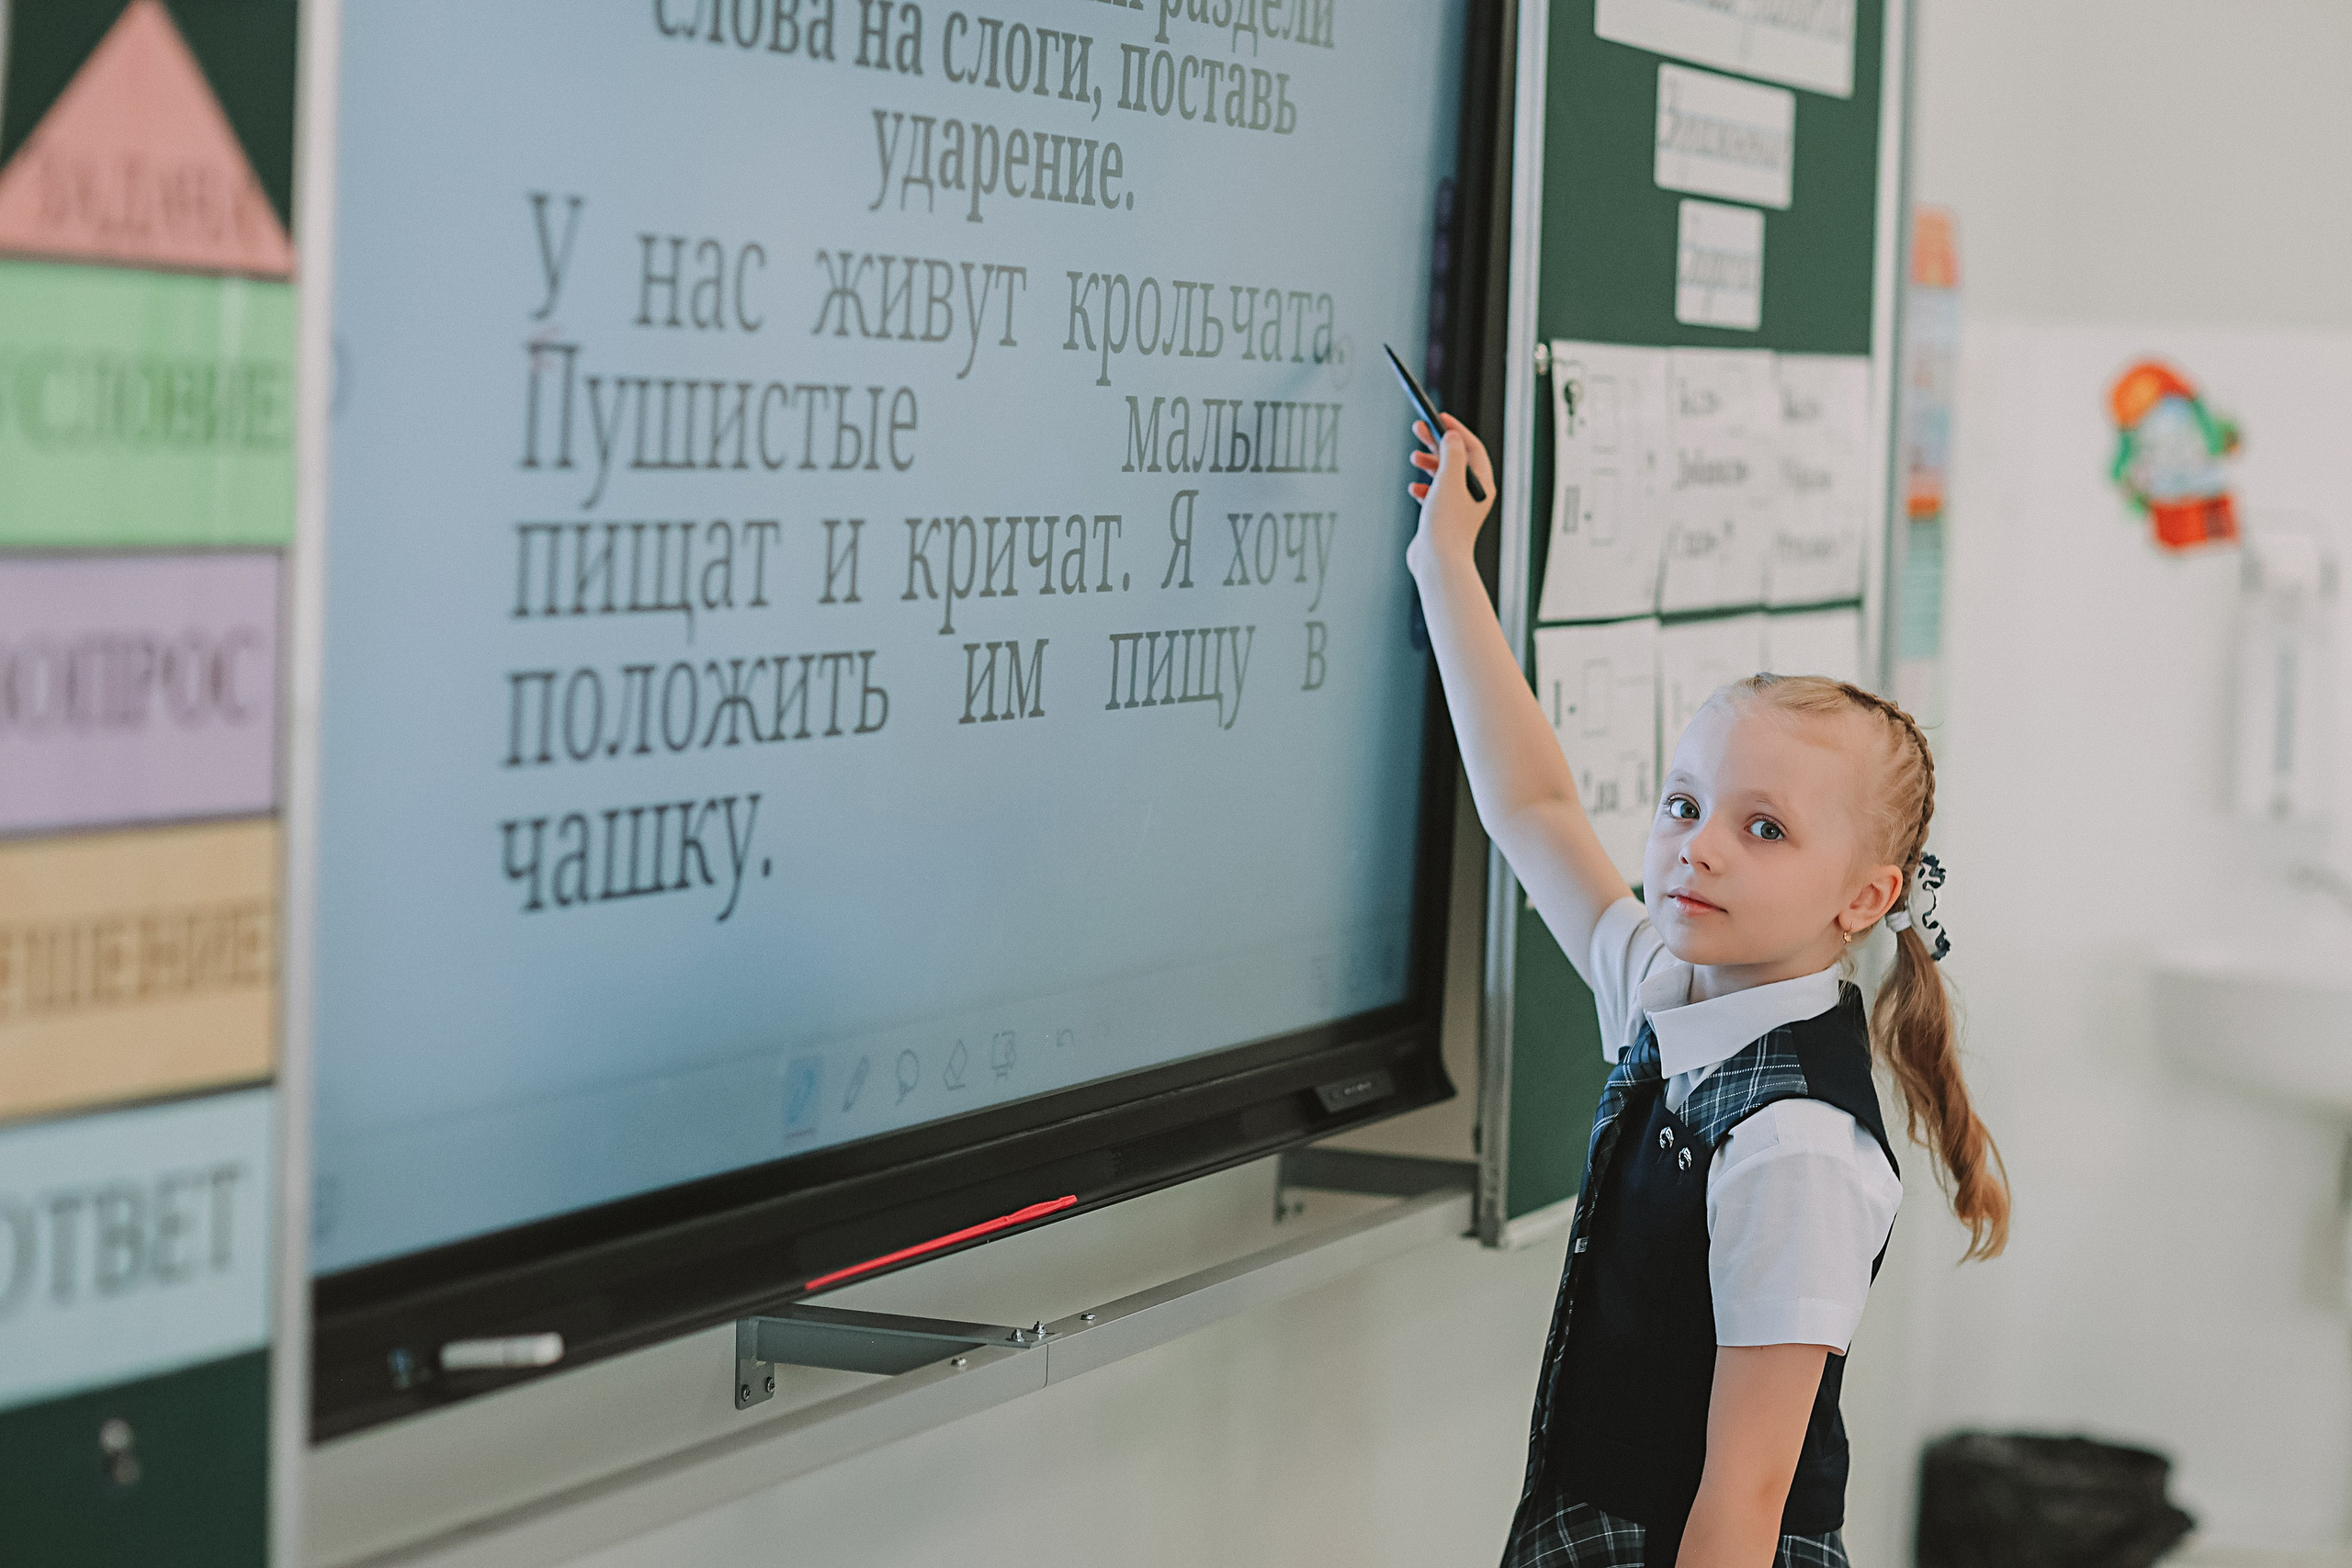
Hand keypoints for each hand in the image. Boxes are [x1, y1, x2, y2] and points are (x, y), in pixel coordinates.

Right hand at [1406, 413, 1495, 567]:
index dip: (1456, 430)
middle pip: (1456, 459)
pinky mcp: (1444, 518)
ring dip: (1429, 463)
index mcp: (1482, 484)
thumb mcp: (1449, 480)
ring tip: (1414, 457)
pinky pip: (1434, 494)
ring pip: (1444, 475)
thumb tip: (1452, 436)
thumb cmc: (1446, 525)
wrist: (1438, 563)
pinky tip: (1414, 488)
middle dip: (1437, 443)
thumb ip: (1452, 454)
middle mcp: (1473, 494)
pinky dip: (1424, 487)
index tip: (1439, 417)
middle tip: (1419, 428)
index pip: (1472, 448)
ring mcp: (1459, 507)